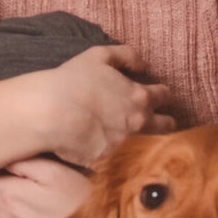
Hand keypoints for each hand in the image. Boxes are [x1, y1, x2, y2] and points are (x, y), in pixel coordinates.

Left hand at [0, 158, 93, 217]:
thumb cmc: (76, 199)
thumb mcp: (52, 171)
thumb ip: (21, 162)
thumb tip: (2, 155)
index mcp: (5, 195)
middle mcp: (3, 214)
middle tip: (8, 159)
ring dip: (3, 189)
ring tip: (23, 177)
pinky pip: (10, 215)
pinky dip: (14, 204)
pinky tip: (33, 197)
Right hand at [36, 46, 173, 164]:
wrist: (50, 113)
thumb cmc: (73, 81)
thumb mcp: (100, 55)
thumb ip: (127, 56)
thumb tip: (145, 66)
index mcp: (140, 97)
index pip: (165, 96)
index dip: (163, 95)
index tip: (159, 96)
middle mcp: (139, 123)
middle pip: (167, 126)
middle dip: (166, 122)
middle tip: (159, 121)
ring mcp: (127, 145)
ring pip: (150, 145)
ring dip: (147, 140)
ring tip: (136, 138)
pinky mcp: (111, 162)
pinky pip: (122, 160)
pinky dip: (120, 155)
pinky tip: (110, 150)